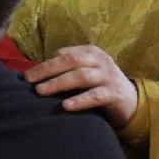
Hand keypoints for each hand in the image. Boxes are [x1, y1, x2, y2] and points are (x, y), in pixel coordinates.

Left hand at [22, 45, 137, 126]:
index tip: (27, 75)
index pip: (64, 54)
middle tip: (28, 80)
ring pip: (80, 76)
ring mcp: (108, 76)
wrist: (131, 101)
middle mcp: (100, 60)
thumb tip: (35, 74)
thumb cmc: (99, 85)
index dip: (44, 64)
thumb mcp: (85, 72)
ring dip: (58, 83)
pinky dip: (79, 100)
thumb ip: (66, 70)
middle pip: (70, 61)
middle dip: (46, 70)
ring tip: (40, 91)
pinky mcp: (115, 94)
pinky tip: (65, 106)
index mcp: (90, 52)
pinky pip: (95, 96)